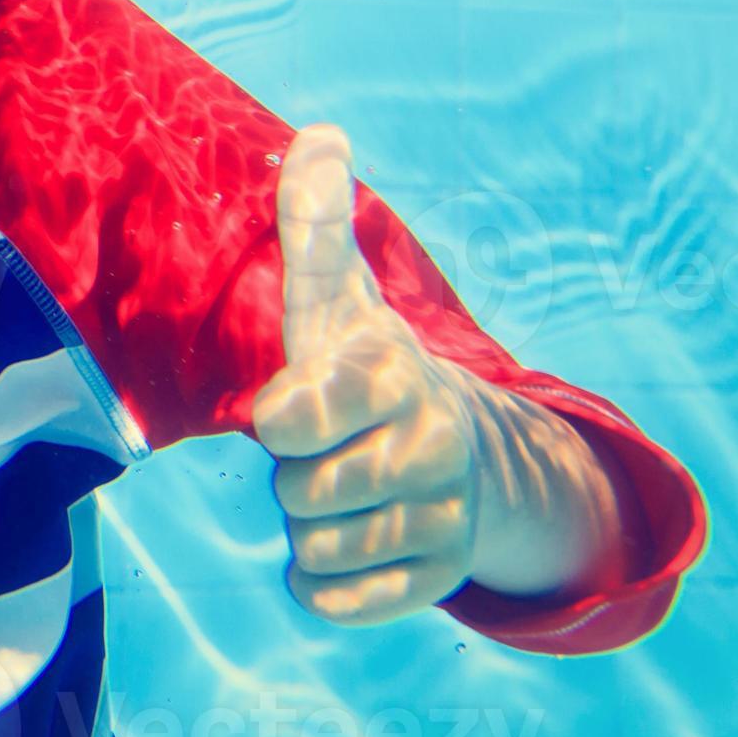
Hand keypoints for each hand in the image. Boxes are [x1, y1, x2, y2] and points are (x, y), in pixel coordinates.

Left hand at [250, 124, 487, 625]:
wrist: (458, 448)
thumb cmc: (363, 366)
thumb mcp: (335, 296)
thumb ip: (315, 224)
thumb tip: (321, 133)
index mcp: (392, 375)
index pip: (290, 420)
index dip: (279, 419)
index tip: (297, 403)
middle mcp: (431, 446)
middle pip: (298, 494)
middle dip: (293, 476)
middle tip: (327, 449)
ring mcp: (444, 516)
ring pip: (316, 550)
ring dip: (307, 529)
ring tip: (342, 488)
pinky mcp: (440, 577)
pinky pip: (339, 603)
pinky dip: (325, 585)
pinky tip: (348, 543)